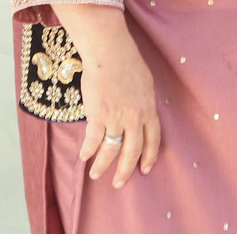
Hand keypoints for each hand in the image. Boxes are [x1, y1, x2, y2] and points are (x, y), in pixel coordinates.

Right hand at [56, 6, 161, 188]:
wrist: (110, 53)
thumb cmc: (127, 62)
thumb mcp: (145, 83)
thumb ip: (144, 102)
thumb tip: (142, 112)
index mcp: (149, 109)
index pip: (153, 139)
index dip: (149, 156)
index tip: (146, 168)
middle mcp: (135, 118)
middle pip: (132, 151)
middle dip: (126, 170)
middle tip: (120, 183)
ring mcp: (116, 118)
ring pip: (111, 150)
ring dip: (103, 165)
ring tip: (97, 174)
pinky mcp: (98, 116)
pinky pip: (93, 140)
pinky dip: (87, 151)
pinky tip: (83, 156)